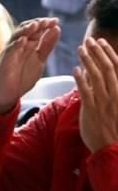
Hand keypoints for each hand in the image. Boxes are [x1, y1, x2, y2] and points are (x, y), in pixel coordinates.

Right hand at [0, 18, 59, 114]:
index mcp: (28, 46)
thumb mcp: (40, 60)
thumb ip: (46, 46)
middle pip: (26, 30)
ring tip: (35, 25)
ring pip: (16, 37)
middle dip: (37, 24)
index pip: (35, 30)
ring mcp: (11, 52)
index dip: (45, 24)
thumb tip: (56, 29)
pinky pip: (9, 50)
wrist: (8, 94)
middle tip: (48, 21)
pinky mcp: (4, 61)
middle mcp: (18, 46)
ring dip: (26, 30)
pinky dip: (16, 44)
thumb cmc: (22, 77)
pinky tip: (23, 40)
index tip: (56, 21)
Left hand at [75, 37, 117, 152]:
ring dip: (88, 60)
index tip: (102, 42)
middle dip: (97, 52)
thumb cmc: (116, 130)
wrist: (113, 150)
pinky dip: (81, 79)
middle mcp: (116, 95)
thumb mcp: (117, 107)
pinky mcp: (92, 110)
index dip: (109, 53)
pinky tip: (75, 69)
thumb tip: (97, 76)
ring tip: (81, 49)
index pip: (117, 68)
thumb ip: (113, 91)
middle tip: (88, 40)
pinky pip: (86, 91)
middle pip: (106, 68)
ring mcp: (104, 102)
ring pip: (96, 76)